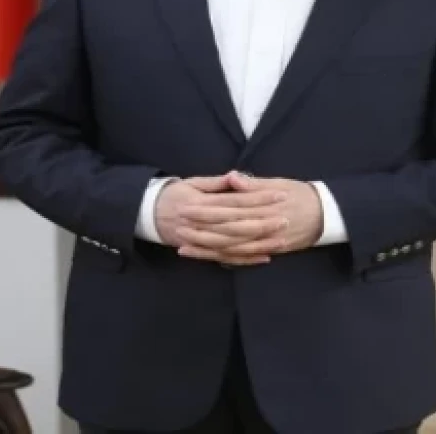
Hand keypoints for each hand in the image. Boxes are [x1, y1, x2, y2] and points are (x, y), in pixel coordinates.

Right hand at [155, 173, 288, 264]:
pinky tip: (265, 257)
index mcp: (201, 203)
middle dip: (263, 223)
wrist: (150, 215)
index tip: (280, 195)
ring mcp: (201, 240)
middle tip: (286, 220)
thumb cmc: (176, 195)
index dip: (259, 198)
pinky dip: (245, 260)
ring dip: (259, 244)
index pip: (236, 200)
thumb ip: (217, 183)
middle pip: (237, 225)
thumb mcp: (193, 183)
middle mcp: (201, 223)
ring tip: (281, 240)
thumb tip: (236, 176)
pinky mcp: (202, 251)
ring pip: (234, 245)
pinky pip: (226, 258)